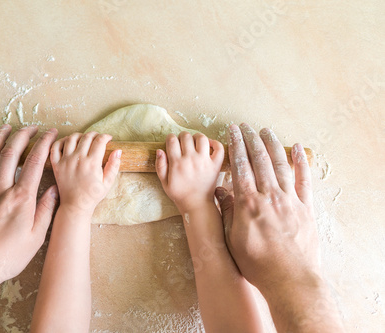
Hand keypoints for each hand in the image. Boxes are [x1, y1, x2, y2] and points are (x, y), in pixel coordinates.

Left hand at [0, 125, 58, 285]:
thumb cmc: (7, 256)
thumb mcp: (36, 237)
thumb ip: (46, 210)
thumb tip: (54, 190)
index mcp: (21, 198)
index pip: (35, 162)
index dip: (44, 144)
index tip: (50, 133)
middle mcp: (1, 190)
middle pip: (11, 154)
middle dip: (23, 135)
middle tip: (31, 127)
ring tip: (6, 127)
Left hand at [50, 132, 120, 213]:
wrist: (75, 205)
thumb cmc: (93, 195)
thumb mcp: (108, 182)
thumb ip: (114, 165)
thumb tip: (118, 150)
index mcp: (92, 163)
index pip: (100, 141)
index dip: (106, 136)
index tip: (108, 138)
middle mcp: (78, 160)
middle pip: (86, 137)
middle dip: (94, 134)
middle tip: (98, 138)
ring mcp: (65, 161)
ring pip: (71, 138)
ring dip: (79, 135)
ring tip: (84, 139)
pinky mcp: (57, 165)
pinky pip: (56, 147)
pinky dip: (61, 140)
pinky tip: (68, 142)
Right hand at [156, 132, 223, 212]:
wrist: (196, 204)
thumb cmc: (180, 194)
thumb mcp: (164, 182)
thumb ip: (160, 166)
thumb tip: (159, 150)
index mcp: (177, 163)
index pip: (172, 140)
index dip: (170, 138)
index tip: (171, 142)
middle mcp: (191, 159)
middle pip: (186, 136)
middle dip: (182, 136)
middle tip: (182, 143)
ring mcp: (204, 161)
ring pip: (202, 138)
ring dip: (197, 137)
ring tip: (195, 142)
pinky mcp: (215, 165)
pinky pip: (219, 148)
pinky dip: (215, 143)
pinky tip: (209, 145)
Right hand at [217, 123, 318, 289]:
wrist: (290, 279)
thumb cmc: (258, 263)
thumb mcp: (232, 239)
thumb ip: (227, 213)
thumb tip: (221, 192)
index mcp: (249, 203)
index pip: (240, 166)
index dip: (235, 146)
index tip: (231, 131)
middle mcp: (269, 195)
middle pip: (259, 160)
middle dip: (250, 140)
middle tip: (245, 126)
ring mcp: (290, 200)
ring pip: (280, 164)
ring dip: (272, 145)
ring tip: (266, 131)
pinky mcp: (306, 207)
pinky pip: (304, 179)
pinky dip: (301, 162)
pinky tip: (297, 149)